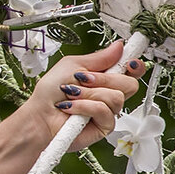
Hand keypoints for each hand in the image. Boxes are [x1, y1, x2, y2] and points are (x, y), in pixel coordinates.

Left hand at [19, 41, 144, 151]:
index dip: (135, 66)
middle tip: (83, 79)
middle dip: (104, 79)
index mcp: (103, 77)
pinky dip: (85, 106)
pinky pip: (105, 111)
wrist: (38, 116)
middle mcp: (108, 94)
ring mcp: (108, 111)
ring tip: (71, 95)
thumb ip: (98, 58)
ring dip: (89, 94)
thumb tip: (119, 46)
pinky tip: (72, 108)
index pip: (131, 71)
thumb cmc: (49, 92)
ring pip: (116, 97)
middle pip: (129, 84)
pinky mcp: (104, 126)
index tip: (130, 62)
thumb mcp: (72, 66)